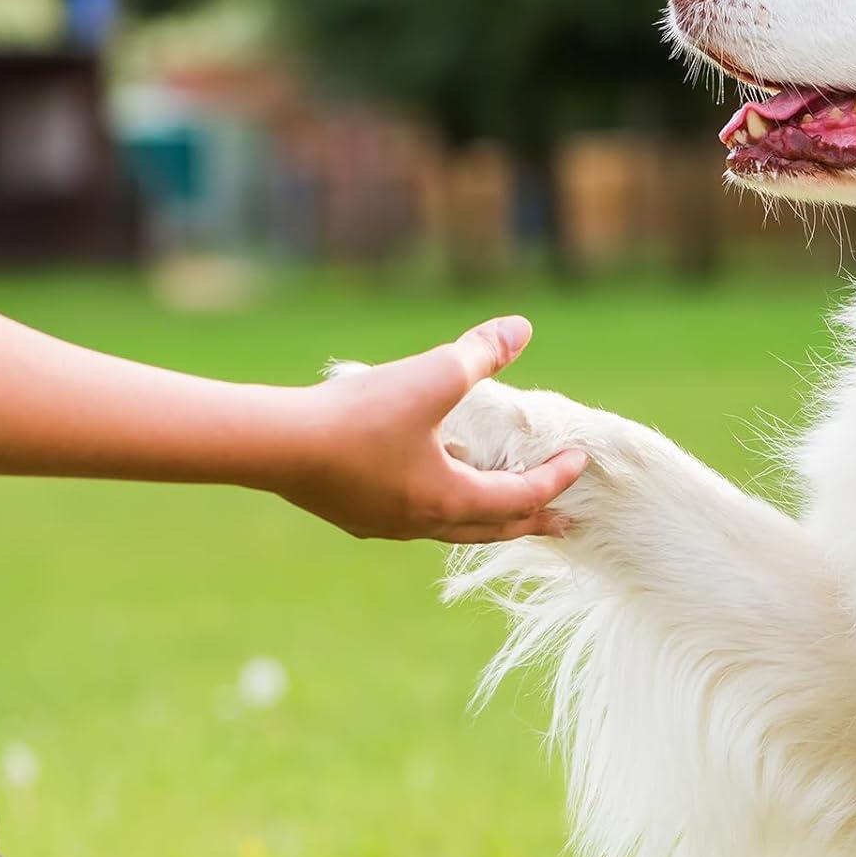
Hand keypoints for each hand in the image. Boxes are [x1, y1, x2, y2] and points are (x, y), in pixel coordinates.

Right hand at [279, 317, 587, 542]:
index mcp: (450, 499)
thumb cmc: (359, 417)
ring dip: (482, 513)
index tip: (579, 462)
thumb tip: (522, 328)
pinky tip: (427, 475)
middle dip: (530, 521)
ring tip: (497, 497)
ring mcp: (384, 524)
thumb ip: (480, 353)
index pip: (520, 497)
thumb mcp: (431, 376)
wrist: (275, 445)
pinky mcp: (353, 513)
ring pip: (449, 525)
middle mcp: (422, 522)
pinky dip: (438, 500)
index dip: (555, 479)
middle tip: (561, 523)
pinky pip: (412, 514)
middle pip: (491, 528)